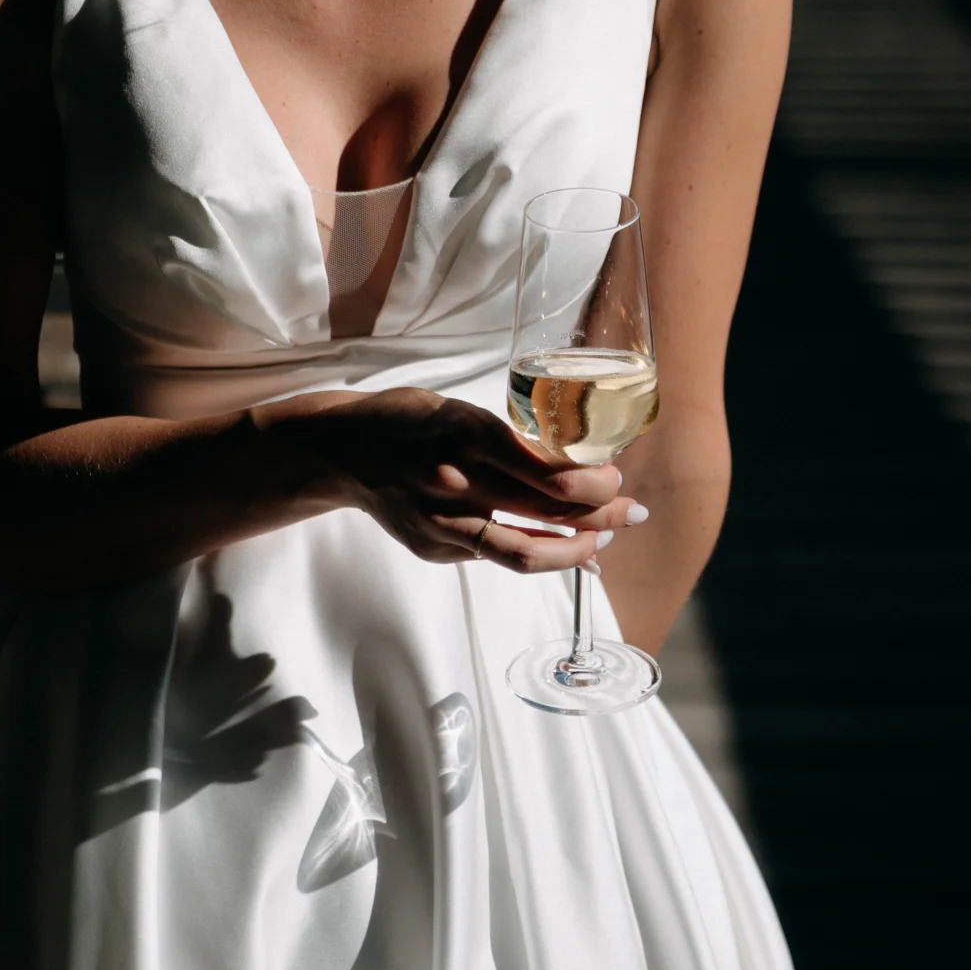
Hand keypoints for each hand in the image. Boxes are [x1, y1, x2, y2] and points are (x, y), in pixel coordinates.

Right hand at [280, 388, 641, 572]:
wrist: (341, 449)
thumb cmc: (408, 420)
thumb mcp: (460, 411)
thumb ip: (508, 443)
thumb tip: (573, 471)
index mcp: (469, 434)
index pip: (552, 475)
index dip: (596, 486)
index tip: (615, 479)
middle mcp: (457, 482)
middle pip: (548, 513)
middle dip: (601, 516)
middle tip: (630, 512)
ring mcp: (443, 522)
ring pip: (527, 553)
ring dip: (576, 551)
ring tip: (602, 542)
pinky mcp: (433, 548)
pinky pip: (496, 558)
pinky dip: (535, 555)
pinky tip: (558, 549)